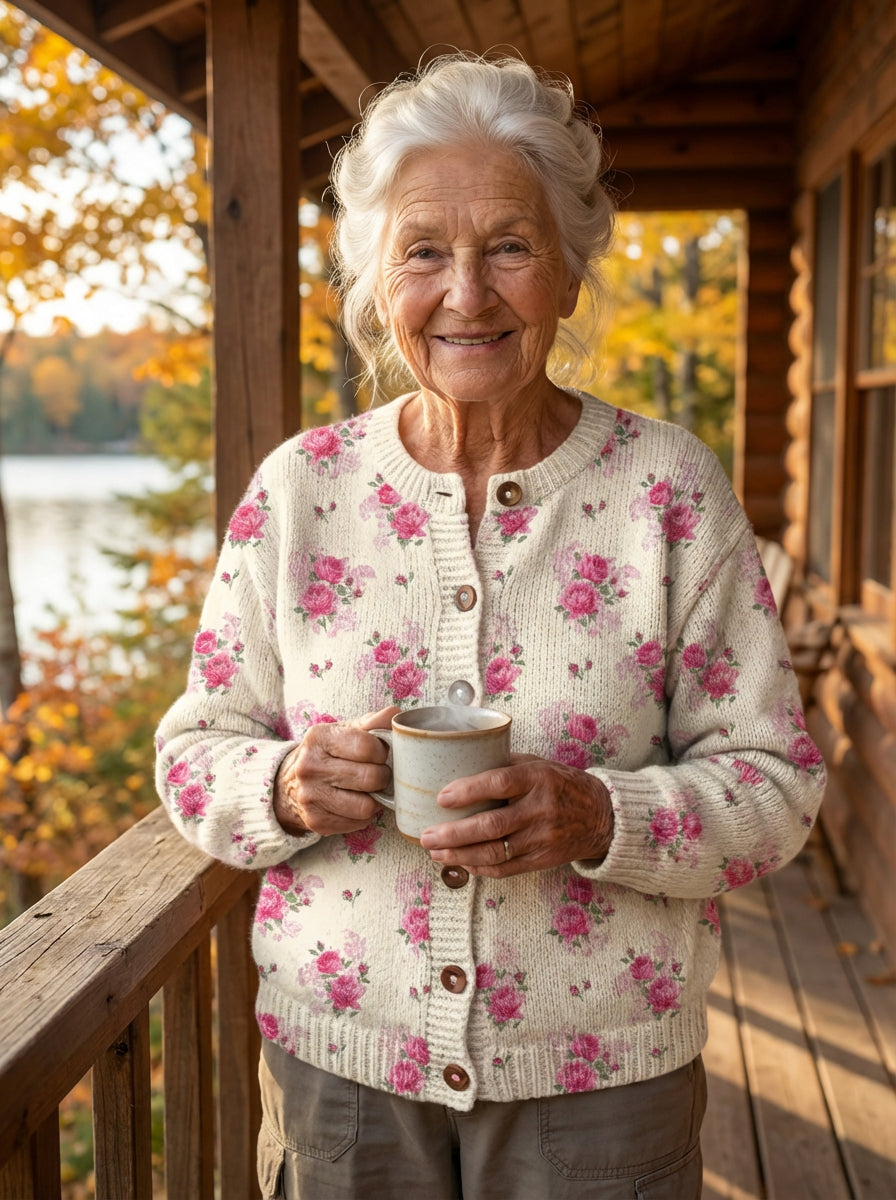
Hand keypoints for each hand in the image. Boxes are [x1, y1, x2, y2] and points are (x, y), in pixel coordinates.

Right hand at [273, 707, 398, 836]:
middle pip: (369, 777)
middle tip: (380, 774)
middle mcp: (310, 767)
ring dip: (375, 799)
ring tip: (369, 790)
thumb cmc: (328, 753)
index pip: (366, 746)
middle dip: (383, 777)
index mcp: (319, 738)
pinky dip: (364, 815)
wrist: (289, 783)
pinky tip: (356, 803)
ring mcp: (310, 796)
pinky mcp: (316, 821)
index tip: (381, 754)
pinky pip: (358, 822)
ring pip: (365, 806)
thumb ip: (372, 723)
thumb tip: (396, 714)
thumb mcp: (345, 731)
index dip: (382, 752)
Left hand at [418, 754, 613, 876]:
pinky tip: (461, 863)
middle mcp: (540, 809)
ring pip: (494, 851)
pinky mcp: (543, 860)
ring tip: (435, 852)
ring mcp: (542, 838)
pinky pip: (506, 868)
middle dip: (453, 833)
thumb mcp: (538, 765)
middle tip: (426, 835)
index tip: (441, 797)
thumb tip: (460, 765)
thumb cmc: (561, 784)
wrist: (602, 816)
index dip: (468, 791)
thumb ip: (504, 766)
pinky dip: (480, 868)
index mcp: (538, 778)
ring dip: (460, 855)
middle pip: (491, 825)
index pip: (499, 783)